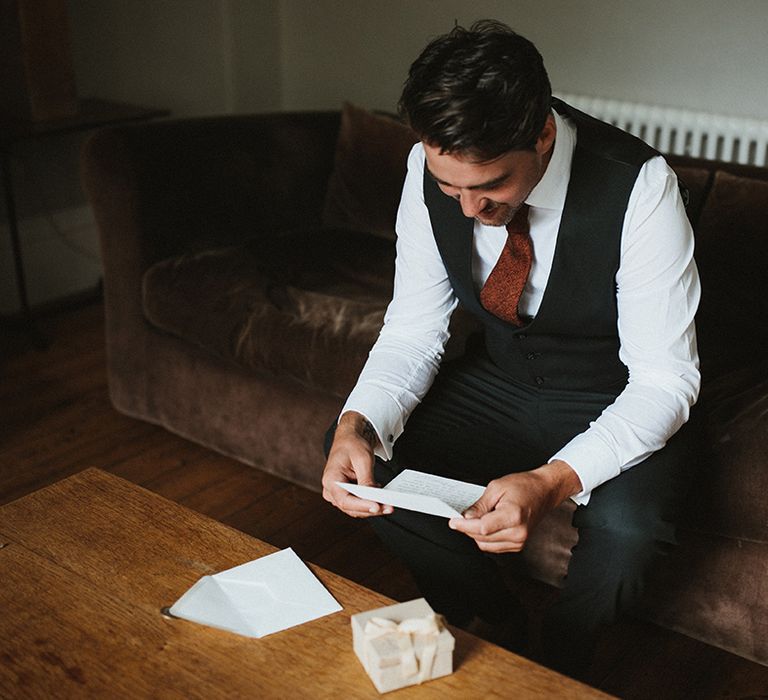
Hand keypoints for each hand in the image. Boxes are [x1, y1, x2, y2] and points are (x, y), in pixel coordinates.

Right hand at [321, 411, 393, 517]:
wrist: (348, 439)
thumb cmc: (351, 445)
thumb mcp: (362, 460)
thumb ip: (366, 480)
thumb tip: (373, 498)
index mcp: (331, 479)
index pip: (345, 500)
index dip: (362, 506)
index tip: (377, 507)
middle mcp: (330, 490)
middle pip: (351, 508)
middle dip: (371, 509)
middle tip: (388, 507)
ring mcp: (336, 494)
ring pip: (355, 509)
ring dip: (372, 508)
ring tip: (388, 505)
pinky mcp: (345, 494)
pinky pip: (357, 504)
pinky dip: (369, 503)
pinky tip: (381, 500)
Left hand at [448, 460, 580, 552]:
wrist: (544, 491)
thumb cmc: (524, 486)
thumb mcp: (497, 487)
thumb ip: (480, 505)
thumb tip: (466, 517)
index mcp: (513, 516)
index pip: (482, 528)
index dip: (464, 525)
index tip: (453, 521)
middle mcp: (518, 532)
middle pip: (482, 538)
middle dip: (468, 529)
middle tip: (460, 518)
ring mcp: (519, 541)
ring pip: (486, 545)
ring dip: (476, 534)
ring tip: (476, 519)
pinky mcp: (518, 545)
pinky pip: (494, 546)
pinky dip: (486, 538)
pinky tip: (486, 525)